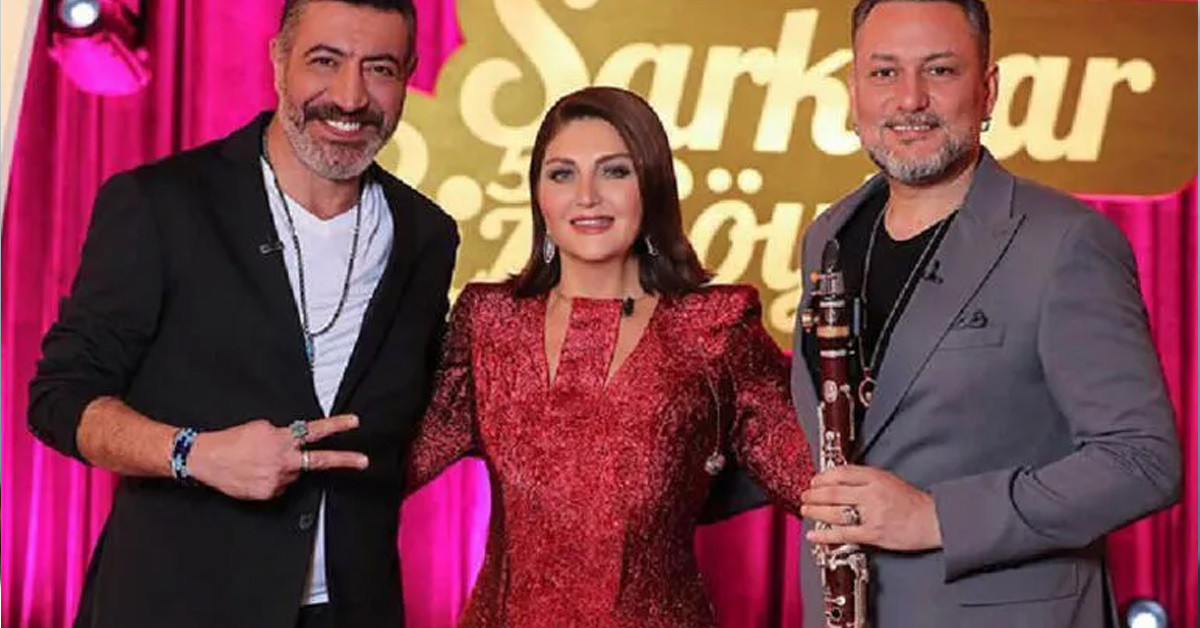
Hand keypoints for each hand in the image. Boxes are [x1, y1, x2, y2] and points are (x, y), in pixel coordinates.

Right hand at [188, 414, 367, 499]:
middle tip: (364, 461)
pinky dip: (273, 481)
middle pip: (318, 460)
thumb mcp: (261, 428)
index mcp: (282, 438)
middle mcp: (283, 459)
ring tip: (261, 464)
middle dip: (344, 460)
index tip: (355, 422)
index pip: (314, 430)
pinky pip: (280, 486)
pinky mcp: (269, 492)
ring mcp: (277, 478)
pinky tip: (256, 475)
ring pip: (294, 474)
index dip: (336, 425)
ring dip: (285, 469)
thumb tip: (293, 443)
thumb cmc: (233, 441)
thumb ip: (283, 435)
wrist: (207, 458)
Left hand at [800, 465, 941, 550]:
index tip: (814, 481)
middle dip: (814, 495)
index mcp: (875, 477)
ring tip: (806, 510)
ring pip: (834, 512)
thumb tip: (837, 481)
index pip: (841, 473)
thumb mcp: (888, 480)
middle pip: (833, 492)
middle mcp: (872, 494)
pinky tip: (814, 534)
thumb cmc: (911, 501)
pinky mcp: (873, 534)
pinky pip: (843, 534)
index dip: (823, 477)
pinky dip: (825, 534)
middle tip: (805, 496)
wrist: (932, 520)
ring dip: (815, 512)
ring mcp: (872, 514)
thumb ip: (864, 479)